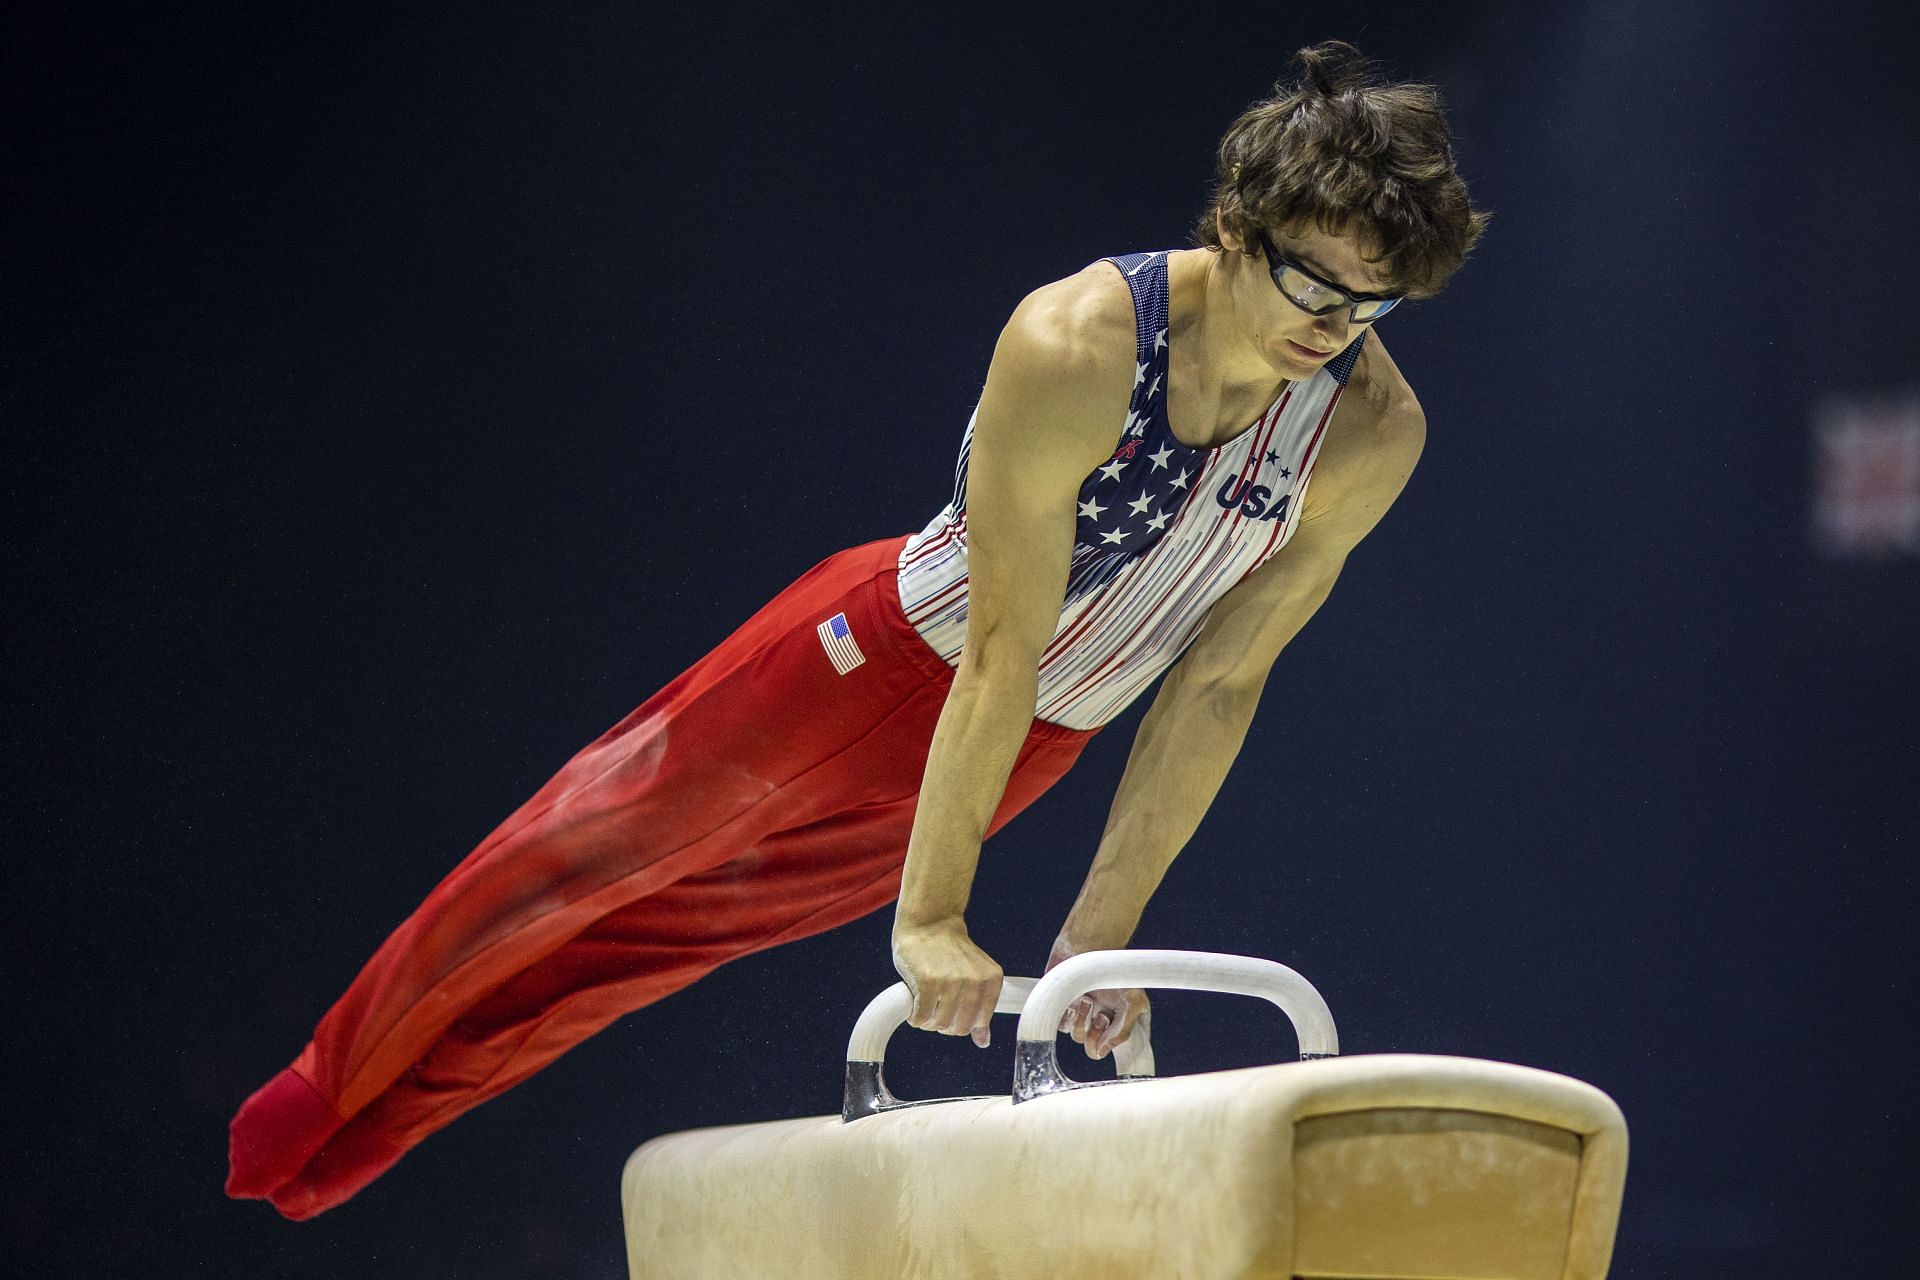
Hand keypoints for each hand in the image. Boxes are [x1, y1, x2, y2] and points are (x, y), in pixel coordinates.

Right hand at [892, 919, 1003, 1047]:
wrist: (930, 921)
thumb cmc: (950, 951)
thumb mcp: (974, 976)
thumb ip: (980, 1007)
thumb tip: (984, 1043)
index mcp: (991, 980)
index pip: (977, 1023)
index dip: (960, 1022)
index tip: (950, 1011)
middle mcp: (974, 982)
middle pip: (958, 1028)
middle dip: (943, 1025)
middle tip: (934, 1009)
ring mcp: (951, 982)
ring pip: (939, 1025)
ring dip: (927, 1021)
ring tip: (924, 1004)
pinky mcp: (927, 982)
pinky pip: (921, 1018)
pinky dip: (914, 1017)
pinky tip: (914, 1004)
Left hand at [1045, 943, 1149, 1060]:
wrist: (1090, 946)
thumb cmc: (1115, 971)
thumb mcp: (1133, 1001)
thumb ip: (1122, 1031)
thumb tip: (1101, 1051)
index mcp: (1115, 1023)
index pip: (1109, 1049)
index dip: (1106, 1047)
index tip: (1106, 1038)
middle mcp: (1097, 1021)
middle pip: (1090, 1047)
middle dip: (1094, 1034)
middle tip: (1101, 1016)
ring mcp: (1079, 1014)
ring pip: (1076, 1036)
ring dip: (1083, 1020)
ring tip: (1088, 1000)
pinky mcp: (1062, 1006)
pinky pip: (1061, 1025)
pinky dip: (1067, 1017)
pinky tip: (1074, 1002)